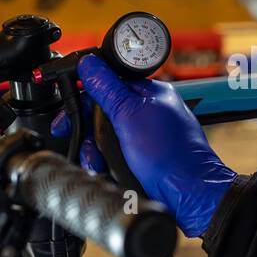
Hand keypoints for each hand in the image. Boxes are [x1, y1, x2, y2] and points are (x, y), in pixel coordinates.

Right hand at [78, 54, 236, 237]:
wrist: (187, 194)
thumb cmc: (171, 155)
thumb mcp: (129, 116)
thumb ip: (106, 89)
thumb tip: (89, 63)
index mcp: (151, 93)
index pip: (107, 84)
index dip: (84, 100)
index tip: (69, 116)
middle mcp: (150, 111)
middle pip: (104, 113)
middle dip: (89, 132)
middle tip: (83, 142)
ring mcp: (148, 134)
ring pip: (107, 136)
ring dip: (96, 151)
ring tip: (98, 163)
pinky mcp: (145, 155)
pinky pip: (116, 154)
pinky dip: (107, 163)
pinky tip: (107, 171)